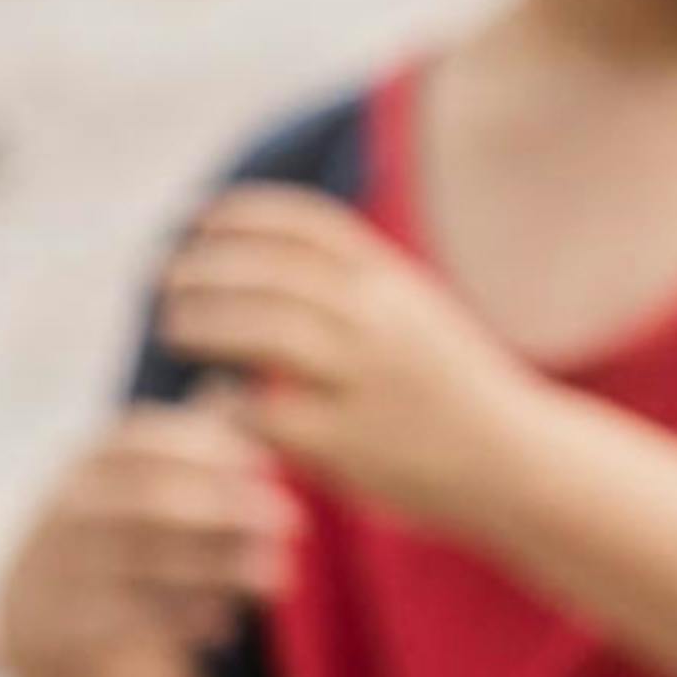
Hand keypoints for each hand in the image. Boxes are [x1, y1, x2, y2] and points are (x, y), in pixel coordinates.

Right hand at [0, 400, 299, 676]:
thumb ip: (189, 437)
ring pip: (146, 564)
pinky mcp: (66, 625)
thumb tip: (241, 387)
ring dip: (219, 569)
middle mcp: (68, 508)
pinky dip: (183, 620)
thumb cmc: (117, 532)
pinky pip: (132, 621)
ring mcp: (62, 566)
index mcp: (89, 461)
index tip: (268, 462)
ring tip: (279, 577)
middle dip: (226, 507)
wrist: (38, 616)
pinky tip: (227, 623)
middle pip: (149, 500)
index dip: (210, 449)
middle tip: (294, 520)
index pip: (146, 441)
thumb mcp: (140, 477)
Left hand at [155, 187, 542, 533]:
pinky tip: (209, 400)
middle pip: (271, 273)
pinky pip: (265, 414)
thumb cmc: (447, 388)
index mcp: (393, 282)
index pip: (305, 225)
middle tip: (160, 279)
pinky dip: (226, 402)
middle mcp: (380, 321)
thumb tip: (265, 246)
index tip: (193, 220)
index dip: (239, 215)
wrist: (515, 461)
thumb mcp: (412, 312)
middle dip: (205, 269)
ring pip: (265, 332)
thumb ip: (350, 280)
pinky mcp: (348, 445)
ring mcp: (366, 382)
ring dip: (205, 324)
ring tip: (172, 328)